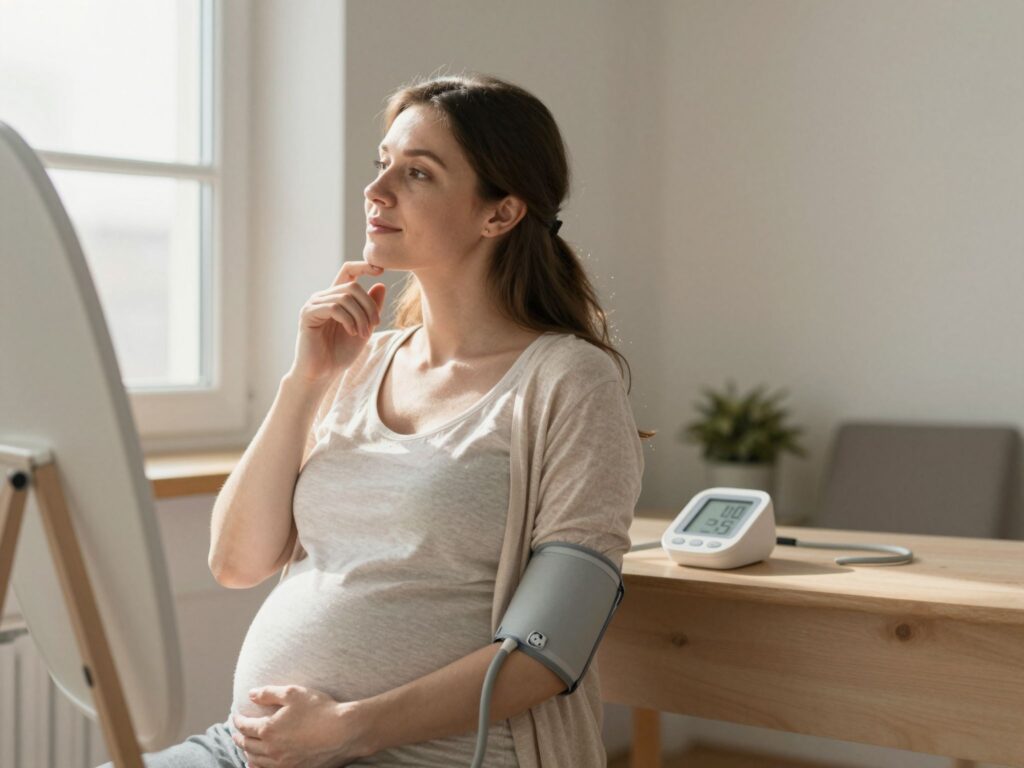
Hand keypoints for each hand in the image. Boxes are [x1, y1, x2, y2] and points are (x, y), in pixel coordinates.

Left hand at [231, 685, 372, 767]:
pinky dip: (257, 767)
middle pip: (248, 745)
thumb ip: (269, 693)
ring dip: (247, 753)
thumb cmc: (320, 710)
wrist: (344, 732)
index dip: (238, 720)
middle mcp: (271, 750)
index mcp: (268, 730)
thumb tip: (251, 694)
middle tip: (236, 732)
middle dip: (239, 737)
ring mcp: (282, 763)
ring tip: (245, 747)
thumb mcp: (293, 694)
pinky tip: (256, 765)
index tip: (236, 716)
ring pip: (256, 761)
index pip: (245, 726)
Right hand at [288, 260, 387, 384]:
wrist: (321, 374)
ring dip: (361, 316)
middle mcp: (323, 297)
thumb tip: (381, 285)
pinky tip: (352, 333)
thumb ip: (371, 309)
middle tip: (374, 326)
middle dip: (369, 306)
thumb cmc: (340, 354)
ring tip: (363, 334)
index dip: (364, 266)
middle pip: (353, 286)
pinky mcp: (308, 314)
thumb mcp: (363, 328)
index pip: (348, 271)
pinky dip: (349, 320)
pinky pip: (335, 307)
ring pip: (346, 296)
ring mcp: (314, 304)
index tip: (381, 270)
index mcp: (336, 298)